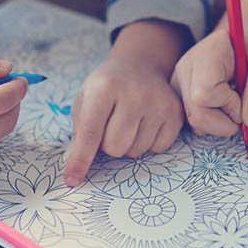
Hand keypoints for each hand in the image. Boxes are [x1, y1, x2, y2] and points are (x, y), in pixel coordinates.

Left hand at [64, 20, 186, 185]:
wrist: (140, 66)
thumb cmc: (107, 88)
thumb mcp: (85, 99)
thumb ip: (80, 131)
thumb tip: (78, 168)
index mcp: (105, 87)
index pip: (90, 132)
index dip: (81, 159)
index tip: (73, 180)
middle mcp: (134, 94)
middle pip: (115, 148)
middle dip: (108, 144)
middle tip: (111, 124)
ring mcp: (158, 103)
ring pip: (135, 151)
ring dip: (128, 143)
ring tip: (129, 120)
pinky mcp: (175, 113)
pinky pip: (157, 149)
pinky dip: (148, 142)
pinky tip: (146, 122)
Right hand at [170, 24, 247, 135]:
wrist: (234, 39)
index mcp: (206, 52)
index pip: (206, 94)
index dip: (230, 105)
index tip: (244, 94)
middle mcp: (185, 67)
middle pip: (197, 115)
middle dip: (226, 122)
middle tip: (241, 107)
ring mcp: (178, 82)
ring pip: (194, 122)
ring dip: (220, 123)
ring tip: (231, 102)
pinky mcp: (178, 94)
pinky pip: (193, 122)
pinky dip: (212, 122)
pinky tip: (220, 105)